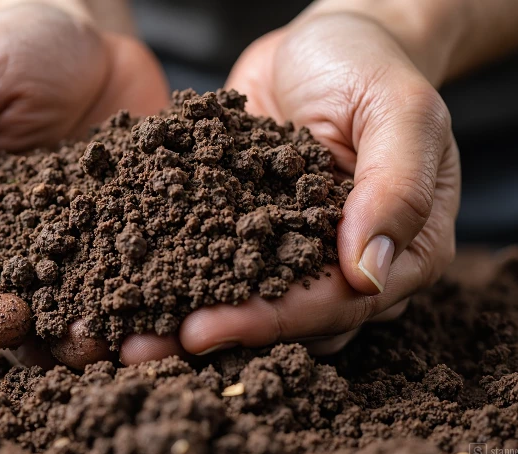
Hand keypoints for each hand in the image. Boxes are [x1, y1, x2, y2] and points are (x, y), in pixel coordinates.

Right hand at [0, 4, 167, 367]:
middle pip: (4, 296)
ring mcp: (75, 244)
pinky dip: (137, 304)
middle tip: (22, 330)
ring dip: (74, 331)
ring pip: (68, 304)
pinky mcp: (127, 237)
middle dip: (11, 322)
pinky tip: (149, 318)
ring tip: (91, 343)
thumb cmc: (15, 46)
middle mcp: (15, 238)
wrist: (95, 39)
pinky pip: (130, 278)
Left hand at [121, 12, 459, 362]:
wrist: (327, 40)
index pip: (333, 304)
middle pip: (280, 317)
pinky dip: (168, 270)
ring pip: (239, 297)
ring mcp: (290, 247)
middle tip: (138, 349)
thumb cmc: (373, 67)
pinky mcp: (242, 225)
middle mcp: (343, 263)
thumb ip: (396, 187)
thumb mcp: (400, 112)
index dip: (268, 322)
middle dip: (210, 333)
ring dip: (180, 313)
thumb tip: (369, 277)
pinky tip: (118, 280)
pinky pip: (207, 255)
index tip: (201, 331)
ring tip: (117, 331)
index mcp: (399, 252)